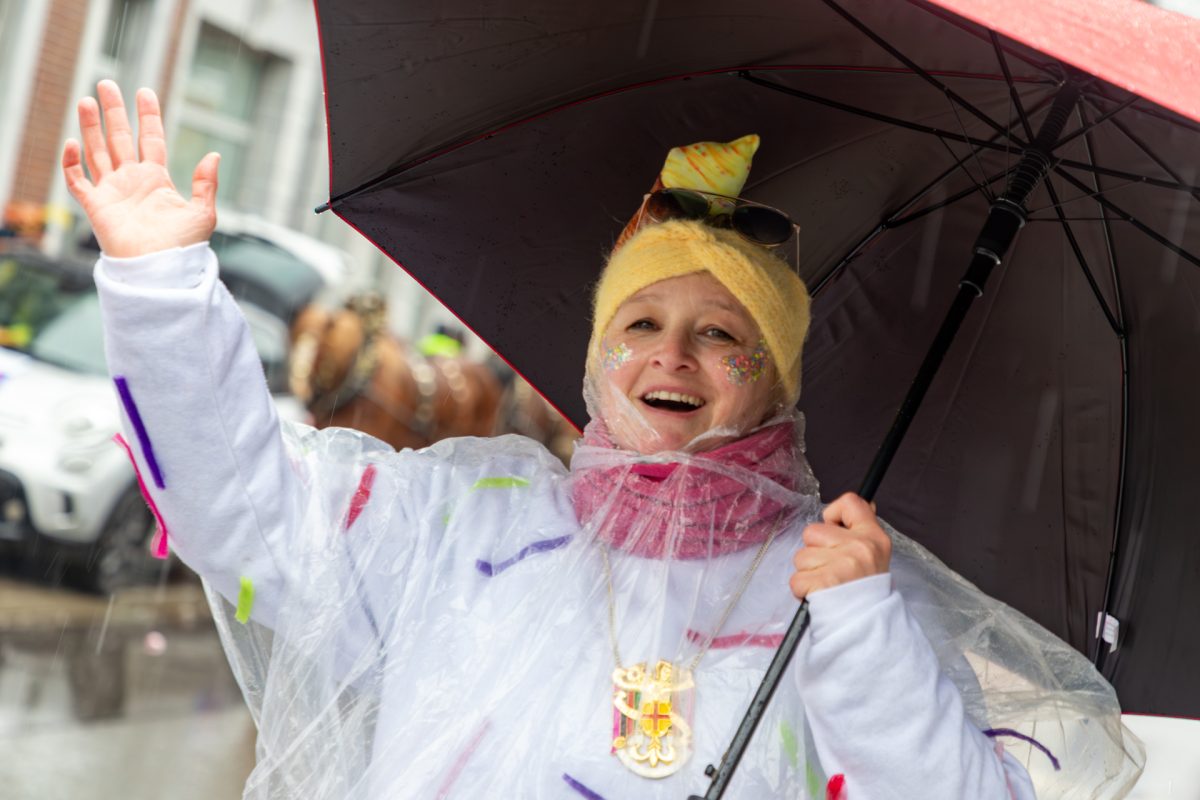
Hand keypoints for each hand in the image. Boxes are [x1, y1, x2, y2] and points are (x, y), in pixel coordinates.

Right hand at [62, 80, 218, 257]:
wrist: (161, 269)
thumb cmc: (184, 246)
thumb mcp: (203, 212)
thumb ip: (205, 183)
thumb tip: (214, 155)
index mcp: (157, 179)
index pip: (150, 139)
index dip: (148, 116)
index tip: (145, 92)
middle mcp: (132, 181)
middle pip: (119, 138)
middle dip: (113, 112)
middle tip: (107, 83)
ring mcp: (112, 191)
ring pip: (97, 151)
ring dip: (90, 127)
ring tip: (86, 100)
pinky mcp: (96, 206)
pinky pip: (78, 180)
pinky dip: (72, 163)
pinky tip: (73, 142)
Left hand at [790, 492, 890, 599]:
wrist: (868, 625)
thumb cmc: (865, 589)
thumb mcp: (875, 554)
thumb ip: (861, 529)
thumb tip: (865, 502)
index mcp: (873, 537)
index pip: (850, 503)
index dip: (834, 514)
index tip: (834, 529)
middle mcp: (860, 548)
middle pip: (812, 531)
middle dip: (814, 550)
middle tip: (832, 568)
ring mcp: (843, 565)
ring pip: (801, 556)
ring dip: (808, 572)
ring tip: (827, 583)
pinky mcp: (825, 583)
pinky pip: (796, 579)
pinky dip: (803, 590)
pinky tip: (819, 594)